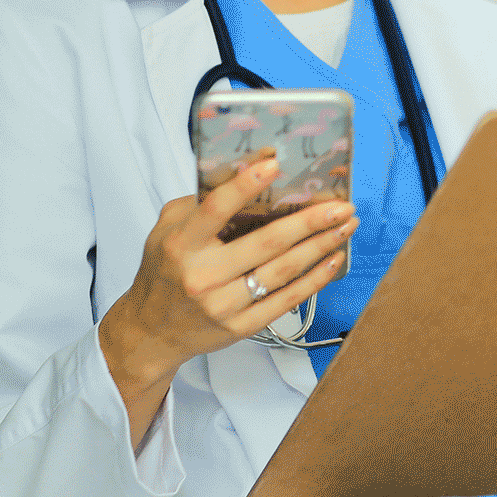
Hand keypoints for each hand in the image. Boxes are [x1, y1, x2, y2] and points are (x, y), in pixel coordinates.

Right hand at [99, 157, 356, 445]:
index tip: (274, 163)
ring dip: (321, 246)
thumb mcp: (166, 230)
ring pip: (283, 271)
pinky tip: (333, 259)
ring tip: (346, 225)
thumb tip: (247, 172)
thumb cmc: (163, 273)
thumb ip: (200, 203)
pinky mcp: (242, 327)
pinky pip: (287, 300)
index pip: (215, 210)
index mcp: (181, 245)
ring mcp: (224, 305)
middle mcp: (203, 276)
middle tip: (341, 204)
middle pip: (266, 243)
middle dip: (309, 221)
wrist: (150, 333)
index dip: (245, 185)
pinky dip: (315, 279)